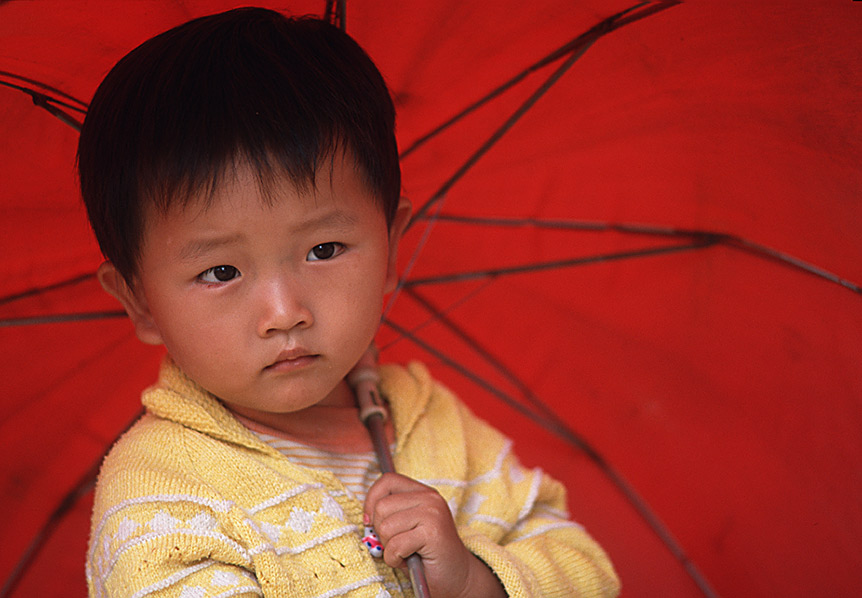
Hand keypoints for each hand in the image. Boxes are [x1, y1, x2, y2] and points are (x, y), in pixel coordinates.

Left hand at [364, 473, 506, 597]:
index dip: (371, 500)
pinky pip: (395, 546)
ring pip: (386, 527)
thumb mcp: (407, 526)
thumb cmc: (427, 554)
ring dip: (389, 547)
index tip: (371, 521)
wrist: (458, 577)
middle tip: (397, 543)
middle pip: (382, 506)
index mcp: (422, 492)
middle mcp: (429, 498)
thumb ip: (390, 514)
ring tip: (405, 552)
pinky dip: (395, 559)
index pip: (387, 481)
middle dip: (381, 531)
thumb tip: (366, 517)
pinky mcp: (433, 533)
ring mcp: (432, 514)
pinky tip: (409, 560)